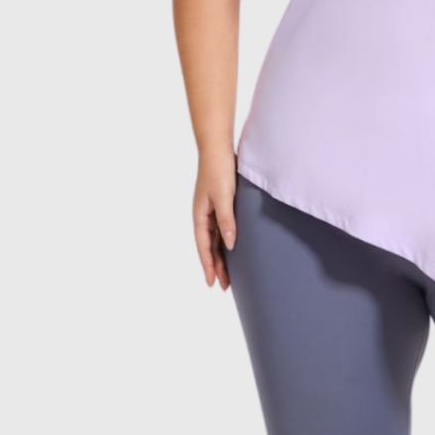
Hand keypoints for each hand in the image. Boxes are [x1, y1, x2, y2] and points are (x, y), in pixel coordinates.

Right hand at [194, 150, 237, 290]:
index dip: (208, 266)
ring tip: (231, 272)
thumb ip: (226, 221)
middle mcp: (204, 215)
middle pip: (209, 246)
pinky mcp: (222, 202)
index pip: (203, 247)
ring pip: (216, 238)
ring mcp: (212, 209)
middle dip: (217, 266)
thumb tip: (230, 244)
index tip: (212, 284)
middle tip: (225, 286)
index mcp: (200, 216)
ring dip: (222, 255)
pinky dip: (227, 239)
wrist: (218, 148)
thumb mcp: (224, 197)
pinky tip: (234, 246)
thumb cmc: (219, 171)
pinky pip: (223, 227)